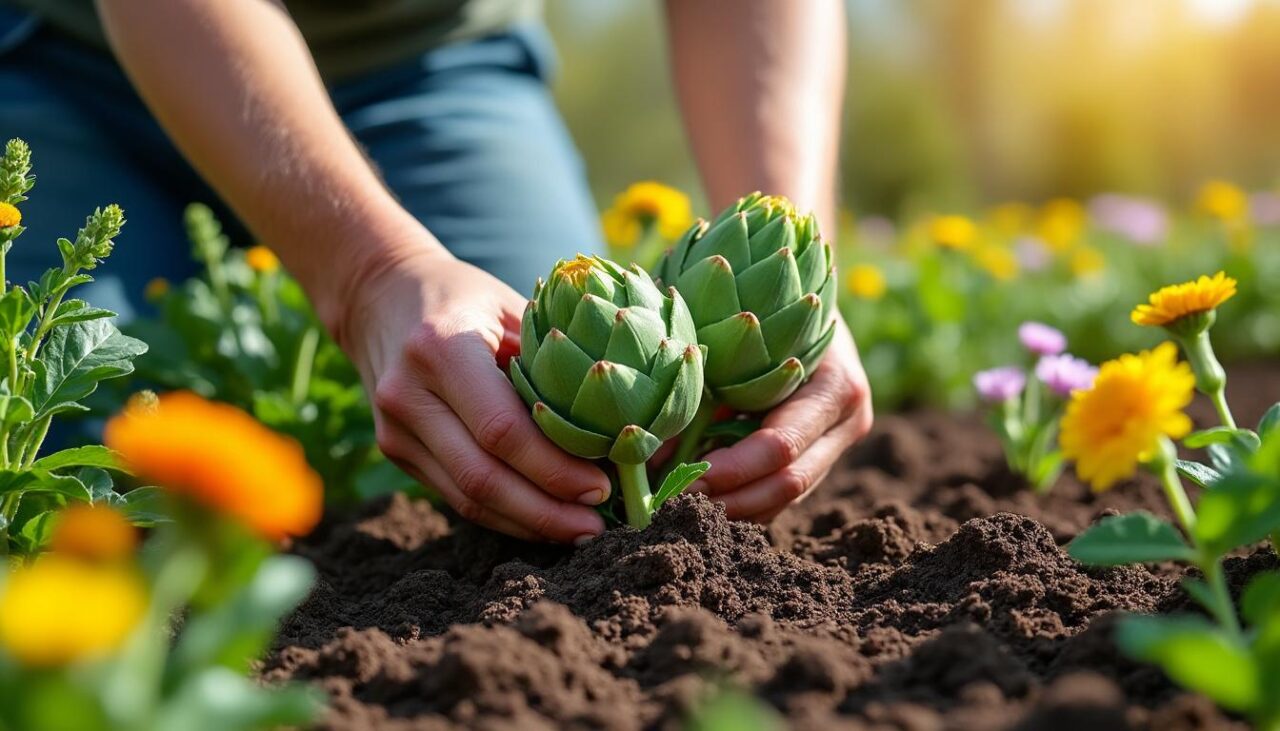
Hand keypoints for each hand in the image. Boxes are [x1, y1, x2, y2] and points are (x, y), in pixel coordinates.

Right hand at [336, 244, 609, 542]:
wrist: (381, 296)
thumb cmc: (467, 298)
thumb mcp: (513, 308)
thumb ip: (558, 362)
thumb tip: (632, 425)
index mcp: (441, 348)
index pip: (502, 429)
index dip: (554, 468)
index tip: (604, 486)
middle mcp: (408, 394)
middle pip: (482, 477)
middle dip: (546, 511)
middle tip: (599, 527)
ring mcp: (395, 429)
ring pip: (467, 499)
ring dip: (528, 523)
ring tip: (581, 531)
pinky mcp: (397, 451)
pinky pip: (456, 496)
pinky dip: (504, 515)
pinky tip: (545, 520)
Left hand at [690, 317, 872, 521]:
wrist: (810, 299)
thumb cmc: (766, 307)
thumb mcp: (736, 340)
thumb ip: (700, 390)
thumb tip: (651, 453)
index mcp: (835, 386)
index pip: (781, 445)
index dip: (731, 470)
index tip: (684, 480)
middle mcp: (848, 421)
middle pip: (789, 483)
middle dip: (730, 500)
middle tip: (676, 504)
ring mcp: (839, 442)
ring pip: (787, 498)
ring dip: (733, 506)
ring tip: (682, 505)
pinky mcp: (824, 455)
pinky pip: (783, 493)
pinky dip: (743, 500)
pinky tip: (703, 496)